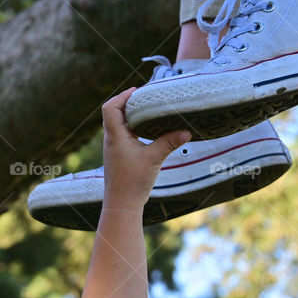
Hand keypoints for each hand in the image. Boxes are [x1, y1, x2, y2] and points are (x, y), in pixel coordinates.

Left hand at [100, 88, 190, 211]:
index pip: (110, 108)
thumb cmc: (133, 182)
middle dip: (127, 102)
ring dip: (129, 115)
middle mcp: (111, 140)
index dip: (122, 96)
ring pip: (117, 124)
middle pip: (113, 113)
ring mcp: (113, 148)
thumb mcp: (154, 158)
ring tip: (147, 110)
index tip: (138, 91)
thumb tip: (187, 131)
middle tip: (145, 97)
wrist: (122, 205)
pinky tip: (146, 131)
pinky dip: (132, 127)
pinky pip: (122, 135)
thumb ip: (169, 142)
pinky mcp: (118, 156)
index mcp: (115, 136)